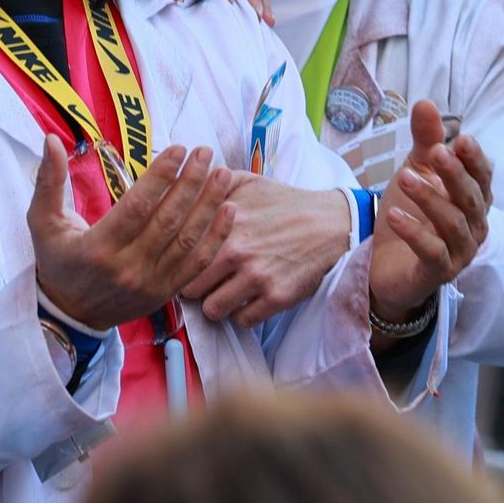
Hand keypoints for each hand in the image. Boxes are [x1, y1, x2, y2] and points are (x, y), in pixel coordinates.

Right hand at [28, 137, 234, 329]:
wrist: (69, 316)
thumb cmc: (56, 262)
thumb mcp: (42, 222)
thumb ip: (48, 181)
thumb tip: (51, 139)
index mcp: (98, 247)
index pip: (137, 206)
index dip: (161, 176)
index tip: (178, 149)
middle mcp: (128, 267)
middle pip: (168, 219)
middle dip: (191, 182)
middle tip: (205, 153)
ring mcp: (150, 282)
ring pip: (187, 240)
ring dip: (208, 205)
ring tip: (222, 174)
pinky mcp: (165, 293)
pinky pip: (197, 264)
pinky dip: (216, 237)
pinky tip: (228, 211)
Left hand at [180, 174, 347, 326]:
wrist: (328, 222)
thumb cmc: (281, 202)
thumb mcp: (245, 181)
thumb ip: (208, 184)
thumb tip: (178, 183)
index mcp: (222, 222)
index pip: (179, 253)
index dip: (175, 262)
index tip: (178, 265)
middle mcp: (236, 251)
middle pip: (189, 287)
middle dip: (192, 288)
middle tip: (200, 283)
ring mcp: (256, 276)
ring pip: (213, 309)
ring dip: (214, 304)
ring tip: (221, 294)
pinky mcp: (277, 297)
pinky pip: (242, 320)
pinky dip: (241, 314)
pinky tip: (245, 300)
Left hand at [368, 101, 492, 320]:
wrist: (386, 264)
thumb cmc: (411, 213)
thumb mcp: (415, 171)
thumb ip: (424, 140)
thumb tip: (425, 102)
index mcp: (472, 198)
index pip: (482, 177)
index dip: (475, 160)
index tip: (461, 138)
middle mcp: (473, 225)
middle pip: (472, 198)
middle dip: (455, 175)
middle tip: (436, 153)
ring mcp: (459, 251)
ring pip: (452, 223)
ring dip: (429, 199)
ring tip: (404, 178)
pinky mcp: (437, 272)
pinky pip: (432, 252)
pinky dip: (414, 233)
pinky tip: (394, 215)